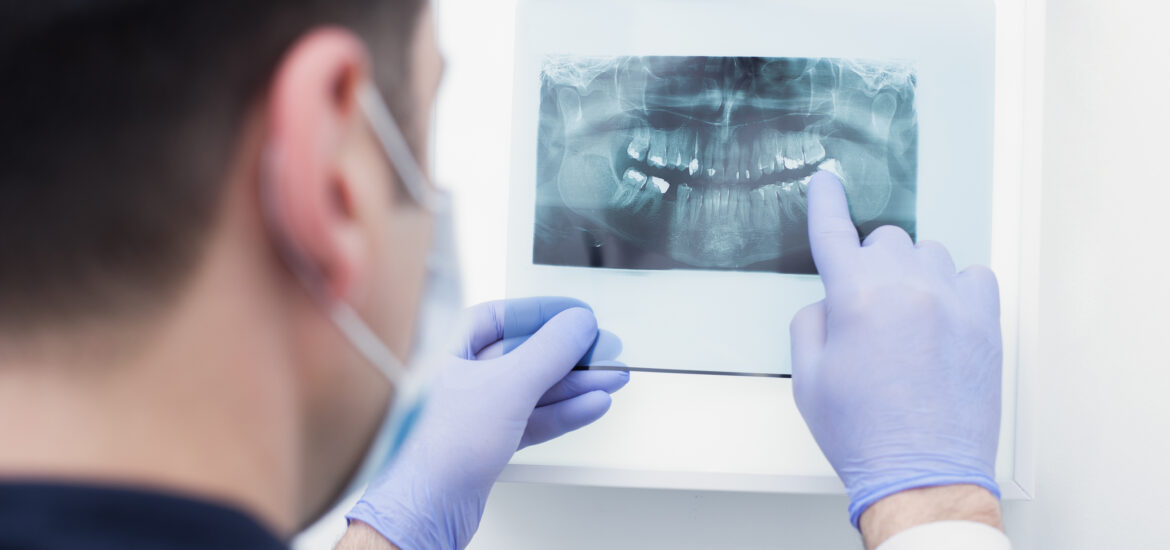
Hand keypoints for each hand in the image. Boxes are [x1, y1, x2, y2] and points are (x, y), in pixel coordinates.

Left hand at [346, 297, 628, 549]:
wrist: (434, 505)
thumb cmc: (446, 446)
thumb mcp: (508, 385)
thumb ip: (549, 351)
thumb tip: (577, 323)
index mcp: (453, 352)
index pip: (499, 316)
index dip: (538, 310)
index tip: (572, 312)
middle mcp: (465, 378)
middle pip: (525, 354)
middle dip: (568, 353)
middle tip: (602, 349)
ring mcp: (480, 412)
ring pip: (537, 389)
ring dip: (576, 384)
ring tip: (611, 377)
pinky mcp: (494, 442)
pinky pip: (537, 418)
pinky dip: (566, 412)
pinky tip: (591, 405)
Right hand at [790, 172, 1002, 528]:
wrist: (922, 474)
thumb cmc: (863, 433)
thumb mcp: (808, 378)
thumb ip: (811, 322)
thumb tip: (830, 300)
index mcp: (856, 296)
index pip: (833, 230)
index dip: (825, 201)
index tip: (826, 181)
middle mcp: (906, 287)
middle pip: (885, 238)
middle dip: (870, 262)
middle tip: (867, 305)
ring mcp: (952, 301)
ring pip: (929, 252)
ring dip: (912, 273)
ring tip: (907, 319)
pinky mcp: (986, 321)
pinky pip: (973, 275)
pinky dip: (955, 286)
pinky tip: (942, 316)